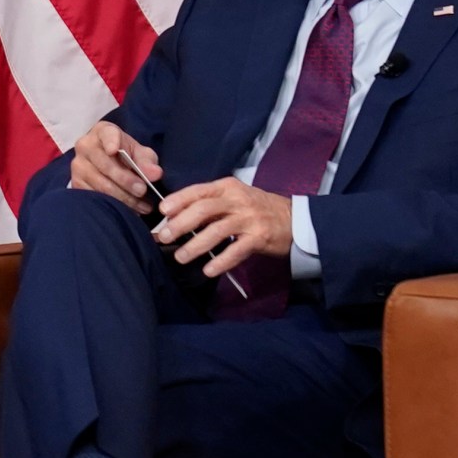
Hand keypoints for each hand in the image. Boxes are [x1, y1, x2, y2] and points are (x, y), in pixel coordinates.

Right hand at [68, 122, 161, 214]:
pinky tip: (129, 209)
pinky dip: (114, 205)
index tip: (114, 150)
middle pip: (105, 165)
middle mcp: (85, 146)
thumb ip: (148, 162)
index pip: (106, 134)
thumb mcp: (140, 154)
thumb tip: (155, 174)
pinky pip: (95, 196)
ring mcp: (78, 166)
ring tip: (142, 205)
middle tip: (142, 190)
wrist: (108, 164)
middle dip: (125, 180)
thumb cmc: (127, 156)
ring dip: (123, 197)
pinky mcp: (76, 184)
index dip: (110, 142)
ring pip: (100, 184)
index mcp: (103, 132)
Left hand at [153, 178, 292, 276]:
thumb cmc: (256, 208)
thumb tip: (174, 219)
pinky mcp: (259, 238)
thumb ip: (208, 205)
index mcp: (227, 187)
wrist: (295, 219)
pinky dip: (220, 261)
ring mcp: (249, 219)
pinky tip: (208, 270)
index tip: (162, 212)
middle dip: (180, 224)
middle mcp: (237, 200)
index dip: (178, 200)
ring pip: (216, 231)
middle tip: (164, 237)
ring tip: (180, 257)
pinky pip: (235, 251)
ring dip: (195, 246)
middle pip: (203, 210)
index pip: (198, 191)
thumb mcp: (233, 198)